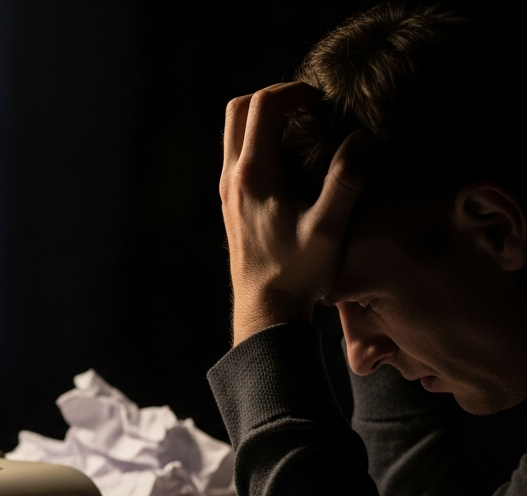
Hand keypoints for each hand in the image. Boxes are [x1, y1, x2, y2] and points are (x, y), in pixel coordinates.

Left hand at [220, 82, 368, 345]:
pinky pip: (239, 154)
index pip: (261, 106)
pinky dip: (261, 140)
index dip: (293, 92)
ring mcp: (228, 190)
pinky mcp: (232, 203)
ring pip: (234, 132)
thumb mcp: (329, 227)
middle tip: (310, 108)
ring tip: (304, 129)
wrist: (265, 310)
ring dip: (265, 119)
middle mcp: (232, 178)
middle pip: (238, 110)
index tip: (322, 102)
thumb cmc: (297, 272)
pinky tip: (294, 160)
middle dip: (274, 97)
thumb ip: (346, 180)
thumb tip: (361, 138)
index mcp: (253, 175)